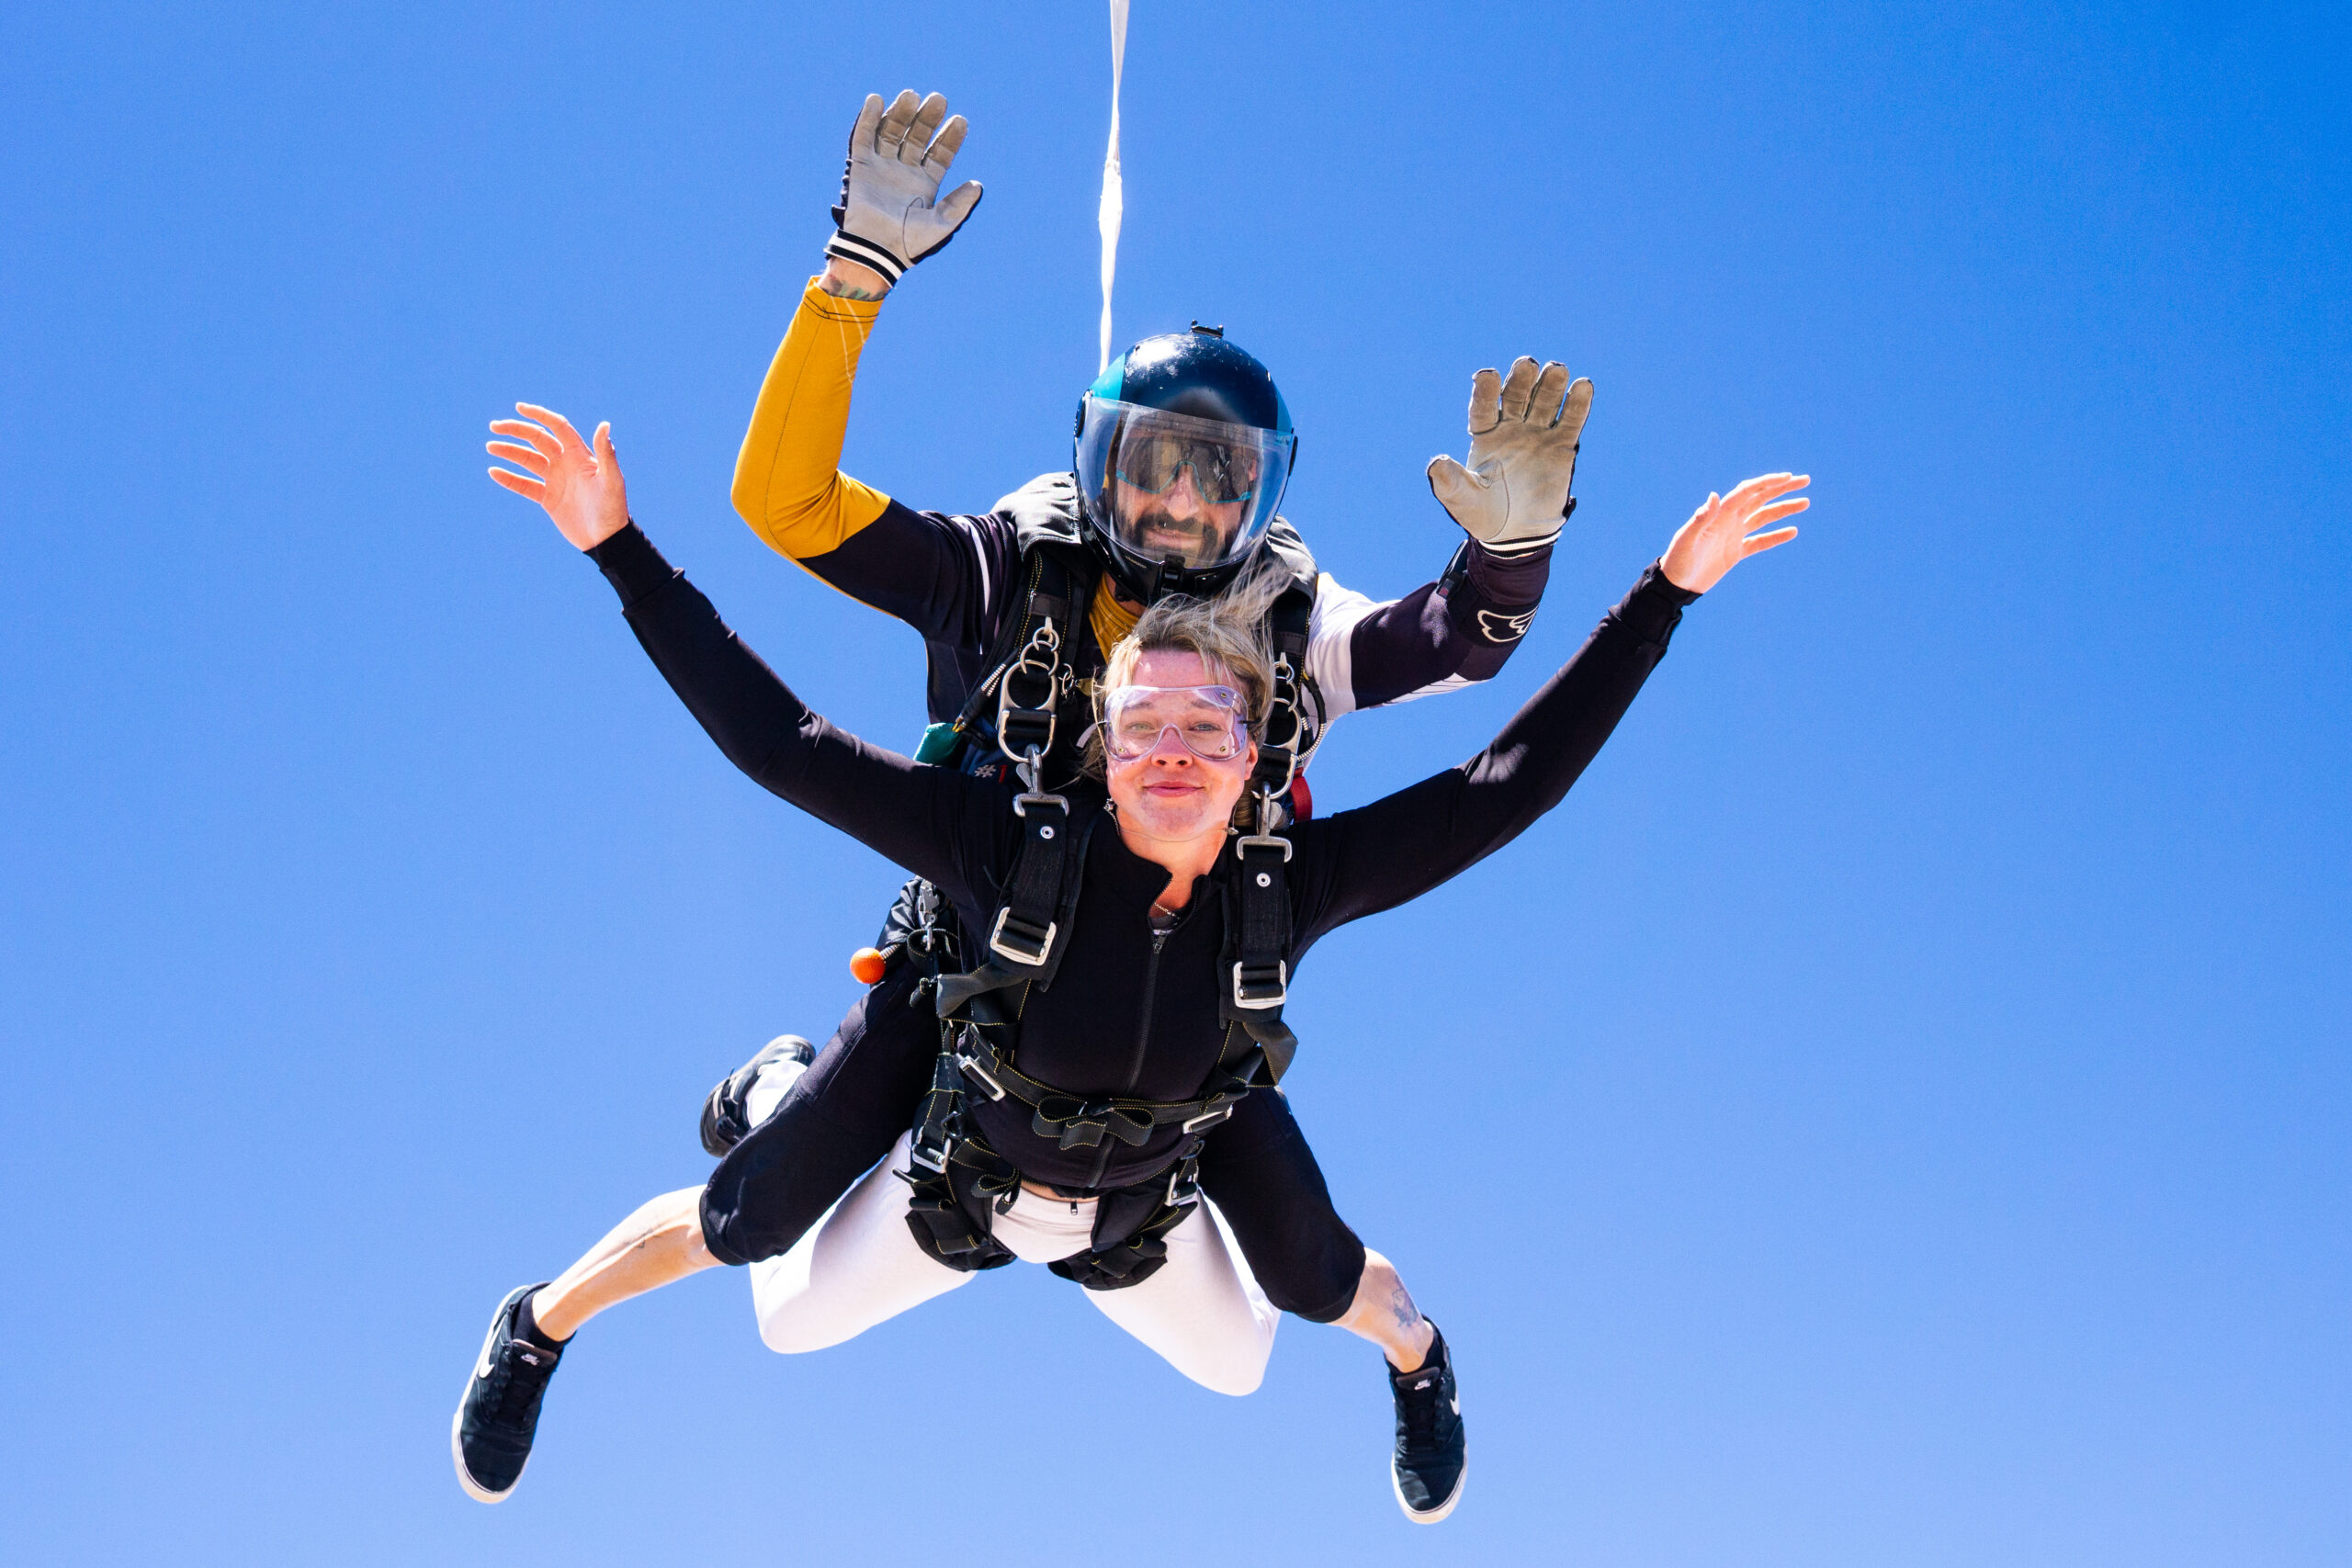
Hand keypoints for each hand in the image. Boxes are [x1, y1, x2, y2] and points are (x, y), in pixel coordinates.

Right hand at [486, 404, 630, 550]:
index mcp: (580, 455)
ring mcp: (556, 480)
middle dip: (516, 430)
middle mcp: (566, 463)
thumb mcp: (611, 481)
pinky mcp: (548, 498)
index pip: (557, 427)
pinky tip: (494, 472)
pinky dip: (509, 478)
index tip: (519, 408)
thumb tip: (605, 424)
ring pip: (527, 460)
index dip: (539, 415)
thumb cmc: (612, 508)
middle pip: (537, 439)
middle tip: (494, 426)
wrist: (606, 540)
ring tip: (490, 446)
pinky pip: (525, 485)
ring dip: (509, 451)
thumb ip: (606, 453)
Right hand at [824, 90, 982, 287]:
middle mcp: (904, 170)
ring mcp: (882, 166)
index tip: (960, 121)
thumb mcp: (942, 224)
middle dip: (927, 118)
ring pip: (892, 132)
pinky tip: (876, 100)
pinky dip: (868, 118)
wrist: (876, 251)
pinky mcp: (861, 166)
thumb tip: (978, 185)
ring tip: (910, 96)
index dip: (950, 137)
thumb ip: (959, 205)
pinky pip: (863, 138)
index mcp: (925, 183)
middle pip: (917, 136)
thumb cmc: (910, 243)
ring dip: (901, 113)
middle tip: (938, 99)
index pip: (940, 153)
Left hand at [1425, 358, 1593, 555]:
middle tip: (1527, 364)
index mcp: (1484, 434)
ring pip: (1544, 402)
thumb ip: (1449, 482)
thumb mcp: (1461, 500)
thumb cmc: (1482, 513)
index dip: (1485, 392)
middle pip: (1516, 397)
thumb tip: (1436, 463)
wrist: (1515, 532)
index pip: (1483, 407)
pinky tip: (1584, 385)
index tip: (1487, 375)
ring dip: (1551, 385)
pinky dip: (1578, 403)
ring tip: (1557, 369)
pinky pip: (1570, 420)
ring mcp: (1537, 433)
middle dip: (1521, 381)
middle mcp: (1510, 426)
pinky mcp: (1561, 445)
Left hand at [1658, 473, 1807, 593]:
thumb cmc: (1677, 560)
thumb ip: (1701, 518)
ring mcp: (1734, 536)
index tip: (1787, 477)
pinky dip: (1776, 536)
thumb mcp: (1687, 539)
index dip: (1767, 483)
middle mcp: (1729, 521)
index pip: (1748, 492)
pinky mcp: (1736, 552)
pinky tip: (1793, 531)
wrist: (1675, 585)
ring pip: (1764, 517)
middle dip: (1782, 488)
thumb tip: (1715, 495)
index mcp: (1719, 515)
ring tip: (1805, 502)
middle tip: (1804, 480)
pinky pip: (1761, 541)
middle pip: (1760, 499)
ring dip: (1784, 509)